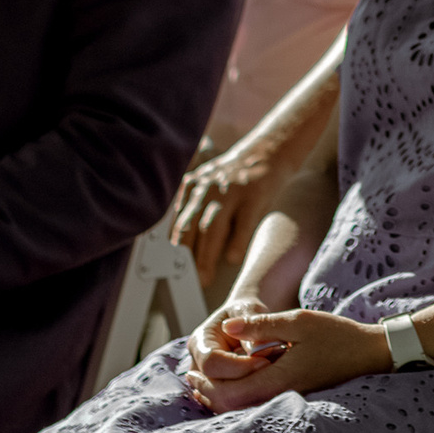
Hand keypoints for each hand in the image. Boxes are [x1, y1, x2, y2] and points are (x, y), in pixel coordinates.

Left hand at [175, 137, 288, 279]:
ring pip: (212, 227)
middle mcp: (208, 188)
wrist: (268, 151)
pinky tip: (233, 258)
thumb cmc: (233, 177)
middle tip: (184, 281)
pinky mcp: (254, 194)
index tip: (165, 269)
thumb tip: (174, 245)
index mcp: (192, 187)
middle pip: (190, 226)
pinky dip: (237, 241)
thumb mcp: (205, 184)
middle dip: (185, 256)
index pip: (176, 222)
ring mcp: (231, 191)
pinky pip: (243, 222)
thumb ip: (190, 207)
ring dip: (206, 255)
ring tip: (204, 278)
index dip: (169, 247)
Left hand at [179, 305, 390, 413]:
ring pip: (242, 408)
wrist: (369, 354)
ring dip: (219, 395)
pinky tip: (230, 381)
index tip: (191, 369)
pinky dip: (235, 395)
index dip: (206, 384)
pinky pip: (254, 403)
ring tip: (201, 380)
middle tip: (189, 376)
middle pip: (230, 407)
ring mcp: (285, 398)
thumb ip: (262, 325)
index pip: (229, 394)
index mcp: (278, 380)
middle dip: (206, 392)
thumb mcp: (300, 321)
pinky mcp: (291, 396)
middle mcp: (279, 395)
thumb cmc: (337, 336)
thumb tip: (228, 326)